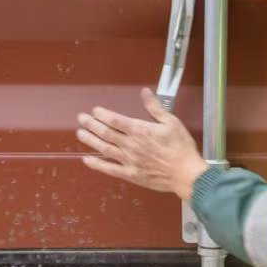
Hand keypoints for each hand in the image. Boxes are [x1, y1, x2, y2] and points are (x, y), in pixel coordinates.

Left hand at [77, 89, 208, 199]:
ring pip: (104, 148)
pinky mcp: (130, 174)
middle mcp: (130, 144)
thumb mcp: (171, 122)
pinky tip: (87, 160)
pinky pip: (109, 169)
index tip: (95, 110)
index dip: (102, 114)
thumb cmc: (180, 147)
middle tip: (81, 119)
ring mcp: (128, 160)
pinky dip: (97, 164)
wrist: (186, 173)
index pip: (115, 120)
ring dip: (91, 140)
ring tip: (80, 134)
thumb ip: (155, 107)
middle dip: (91, 124)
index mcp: (140, 130)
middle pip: (106, 133)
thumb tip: (144, 92)